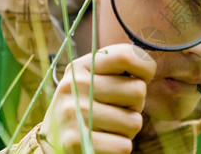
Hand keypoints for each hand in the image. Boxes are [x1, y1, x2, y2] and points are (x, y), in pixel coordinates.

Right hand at [40, 44, 156, 153]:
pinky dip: (119, 147)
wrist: (51, 141)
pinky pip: (123, 145)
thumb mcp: (93, 78)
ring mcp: (73, 113)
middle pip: (138, 90)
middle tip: (119, 109)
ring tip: (110, 127)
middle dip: (136, 105)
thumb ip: (118, 67)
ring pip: (134, 122)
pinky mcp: (75, 141)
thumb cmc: (87, 105)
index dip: (145, 68)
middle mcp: (75, 85)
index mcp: (81, 65)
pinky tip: (104, 142)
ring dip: (128, 129)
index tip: (142, 78)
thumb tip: (148, 66)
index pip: (126, 55)